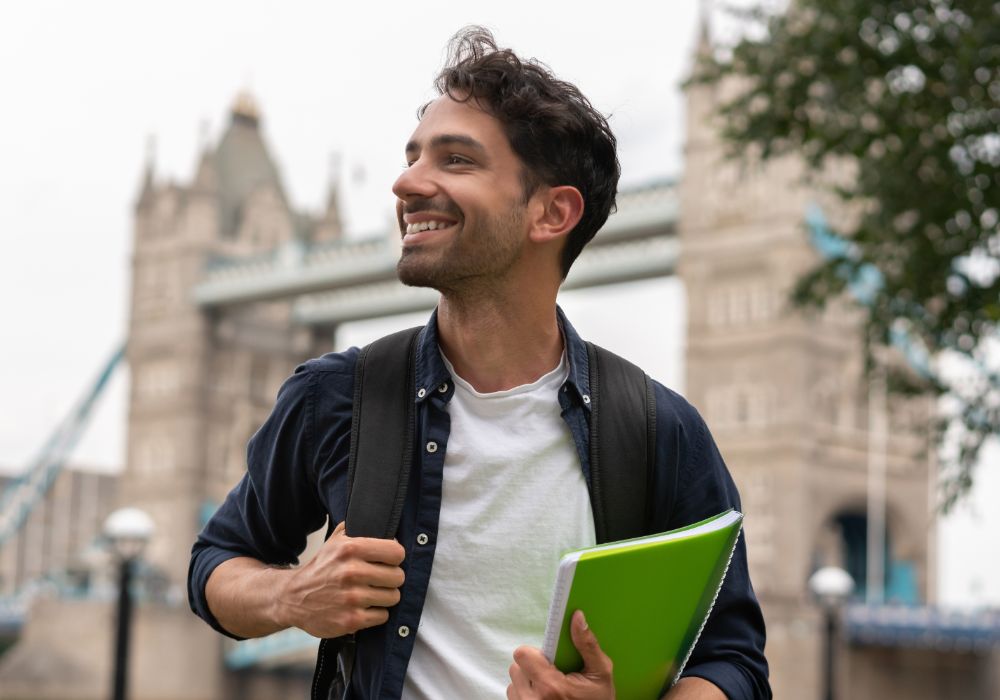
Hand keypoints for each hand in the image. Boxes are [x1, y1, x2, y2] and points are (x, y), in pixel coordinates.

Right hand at [277, 521, 405, 637]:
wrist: (293, 598)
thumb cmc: (320, 568)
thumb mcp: (334, 541)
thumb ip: (357, 529)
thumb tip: (383, 523)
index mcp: (350, 549)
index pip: (396, 552)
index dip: (395, 557)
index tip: (388, 561)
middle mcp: (352, 572)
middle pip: (398, 576)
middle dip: (391, 578)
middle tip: (379, 580)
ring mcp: (352, 598)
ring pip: (393, 597)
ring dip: (384, 597)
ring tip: (371, 593)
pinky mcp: (351, 620)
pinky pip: (383, 616)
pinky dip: (376, 614)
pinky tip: (364, 607)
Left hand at [507, 611, 614, 698]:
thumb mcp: (600, 673)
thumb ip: (587, 645)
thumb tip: (577, 616)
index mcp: (551, 687)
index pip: (522, 655)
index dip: (534, 653)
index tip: (548, 658)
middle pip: (516, 667)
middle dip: (532, 667)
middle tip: (552, 675)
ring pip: (514, 681)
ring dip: (528, 681)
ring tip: (549, 689)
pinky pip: (514, 695)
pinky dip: (526, 694)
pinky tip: (544, 698)